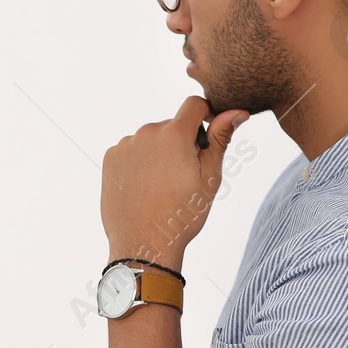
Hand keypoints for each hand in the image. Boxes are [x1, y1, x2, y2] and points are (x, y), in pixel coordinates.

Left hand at [100, 96, 248, 268]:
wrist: (144, 243)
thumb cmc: (182, 214)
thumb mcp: (209, 177)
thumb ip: (220, 139)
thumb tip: (237, 112)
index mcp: (174, 135)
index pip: (194, 104)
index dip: (205, 115)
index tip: (206, 136)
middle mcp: (146, 133)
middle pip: (171, 125)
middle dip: (181, 141)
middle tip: (184, 174)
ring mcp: (125, 145)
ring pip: (150, 139)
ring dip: (159, 151)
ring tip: (162, 184)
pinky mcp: (110, 158)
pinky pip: (131, 150)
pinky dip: (140, 161)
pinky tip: (144, 186)